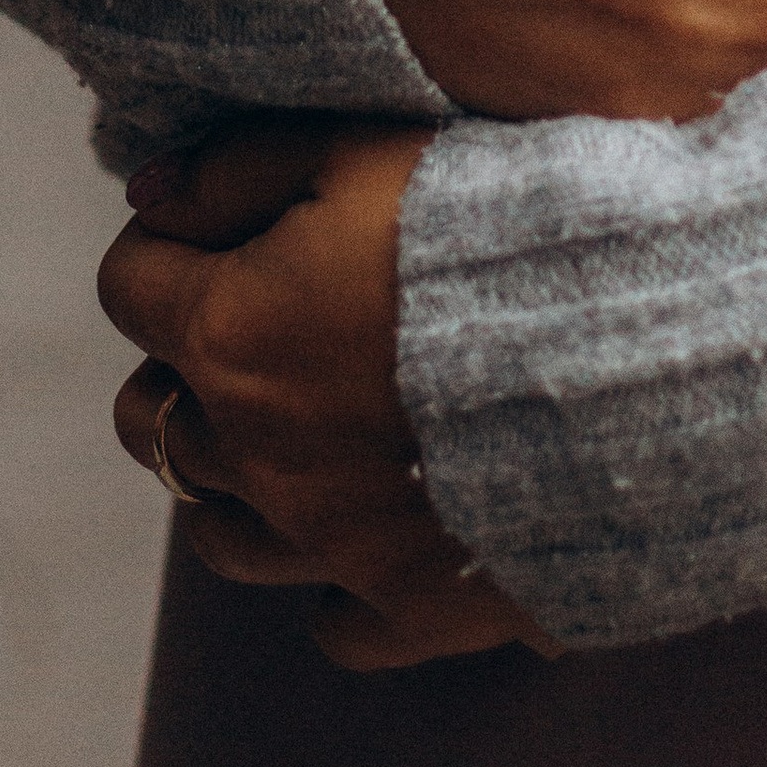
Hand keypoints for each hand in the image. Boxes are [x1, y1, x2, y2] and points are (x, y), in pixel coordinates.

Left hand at [102, 117, 538, 672]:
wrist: (634, 344)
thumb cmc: (491, 224)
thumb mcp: (360, 147)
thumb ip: (237, 165)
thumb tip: (150, 193)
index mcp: (231, 335)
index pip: (131, 283)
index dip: (173, 242)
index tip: (233, 224)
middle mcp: (257, 455)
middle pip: (151, 419)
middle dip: (185, 366)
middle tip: (265, 317)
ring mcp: (327, 545)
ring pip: (217, 531)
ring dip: (239, 474)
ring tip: (305, 422)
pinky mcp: (409, 604)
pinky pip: (332, 620)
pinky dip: (335, 577)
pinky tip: (378, 518)